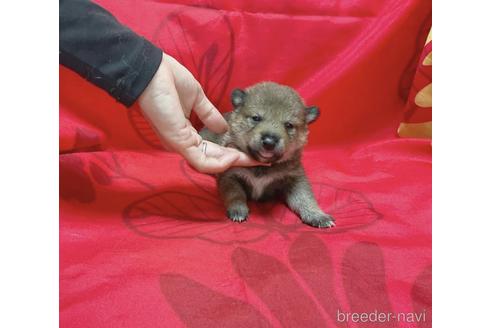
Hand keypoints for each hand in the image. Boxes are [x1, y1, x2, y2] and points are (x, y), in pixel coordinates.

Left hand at [138, 53, 263, 172]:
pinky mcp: (179, 142)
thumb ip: (210, 115)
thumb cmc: (169, 79)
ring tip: (252, 159)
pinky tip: (235, 157)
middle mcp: (183, 143)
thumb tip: (225, 127)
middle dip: (236, 160)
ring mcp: (180, 144)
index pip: (211, 149)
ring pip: (210, 163)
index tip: (250, 151)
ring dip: (232, 162)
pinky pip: (202, 160)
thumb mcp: (197, 98)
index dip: (231, 152)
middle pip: (213, 159)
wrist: (152, 71)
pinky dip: (219, 162)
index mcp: (185, 133)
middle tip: (258, 159)